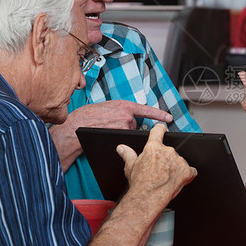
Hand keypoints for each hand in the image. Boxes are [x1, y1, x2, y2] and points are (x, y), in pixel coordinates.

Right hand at [50, 100, 172, 171]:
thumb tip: (130, 117)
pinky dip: (119, 138)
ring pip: (129, 132)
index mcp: (124, 105)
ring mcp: (125, 127)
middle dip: (127, 126)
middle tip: (112, 125)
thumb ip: (121, 110)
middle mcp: (127, 116)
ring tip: (107, 129)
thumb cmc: (88, 116)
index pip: (147, 110)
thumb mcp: (107, 107)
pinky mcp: (120, 136)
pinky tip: (108, 134)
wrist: (76, 126)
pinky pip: (124, 140)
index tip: (169, 118)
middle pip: (135, 124)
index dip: (160, 114)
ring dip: (122, 132)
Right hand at [117, 124, 196, 203]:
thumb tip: (122, 148)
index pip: (158, 131)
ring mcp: (178, 160)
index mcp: (153, 147)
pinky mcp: (186, 171)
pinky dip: (186, 175)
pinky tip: (178, 181)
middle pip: (169, 150)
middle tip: (159, 171)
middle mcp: (167, 151)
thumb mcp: (130, 167)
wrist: (147, 198)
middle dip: (166, 159)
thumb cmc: (139, 184)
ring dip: (176, 168)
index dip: (160, 129)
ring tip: (166, 178)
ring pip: (179, 161)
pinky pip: (190, 171)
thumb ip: (128, 154)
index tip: (162, 129)